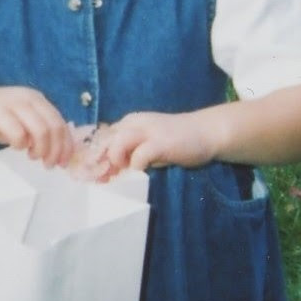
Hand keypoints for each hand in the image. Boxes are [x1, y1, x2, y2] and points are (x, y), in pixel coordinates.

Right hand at [0, 85, 73, 166]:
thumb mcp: (18, 123)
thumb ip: (36, 132)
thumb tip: (57, 152)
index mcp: (37, 99)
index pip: (60, 123)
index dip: (66, 145)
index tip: (64, 163)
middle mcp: (28, 98)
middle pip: (54, 127)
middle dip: (56, 150)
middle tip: (50, 165)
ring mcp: (13, 103)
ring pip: (40, 129)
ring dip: (41, 149)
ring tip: (33, 157)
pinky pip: (18, 132)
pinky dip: (21, 144)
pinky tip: (16, 148)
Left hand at [90, 111, 216, 178]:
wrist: (206, 132)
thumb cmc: (175, 141)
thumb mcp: (147, 143)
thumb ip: (129, 152)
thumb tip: (108, 172)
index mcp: (128, 122)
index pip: (101, 136)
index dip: (95, 155)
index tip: (94, 173)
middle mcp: (134, 122)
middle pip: (104, 139)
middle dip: (100, 161)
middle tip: (104, 178)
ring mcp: (148, 131)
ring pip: (118, 142)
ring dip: (115, 161)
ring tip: (121, 174)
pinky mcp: (161, 142)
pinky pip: (140, 155)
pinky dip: (136, 166)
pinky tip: (141, 171)